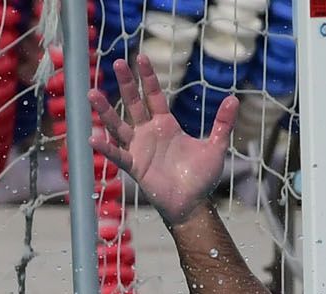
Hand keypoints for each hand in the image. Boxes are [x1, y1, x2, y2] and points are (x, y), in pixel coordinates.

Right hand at [89, 55, 237, 225]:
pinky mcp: (135, 167)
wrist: (193, 203)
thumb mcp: (215, 146)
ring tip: (92, 94)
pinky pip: (118, 155)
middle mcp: (149, 134)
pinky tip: (94, 138)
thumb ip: (221, 123)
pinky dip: (106, 148)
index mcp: (166, 125)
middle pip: (133, 103)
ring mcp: (139, 149)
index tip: (140, 57)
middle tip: (117, 62)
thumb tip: (234, 99)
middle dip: (126, 84)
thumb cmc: (202, 177)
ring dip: (105, 111)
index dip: (147, 77)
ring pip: (119, 125)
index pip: (153, 95)